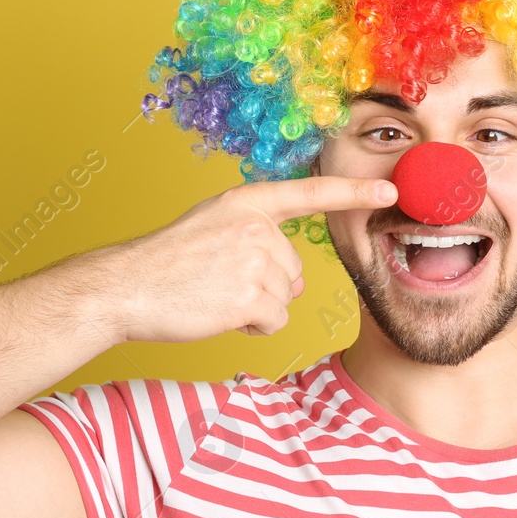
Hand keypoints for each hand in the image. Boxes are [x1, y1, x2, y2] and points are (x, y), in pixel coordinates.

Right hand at [114, 175, 396, 341]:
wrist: (125, 288)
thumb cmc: (165, 265)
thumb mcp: (212, 227)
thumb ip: (256, 235)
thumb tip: (294, 275)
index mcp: (248, 202)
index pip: (311, 193)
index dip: (354, 193)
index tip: (391, 191)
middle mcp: (256, 225)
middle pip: (294, 270)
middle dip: (264, 286)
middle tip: (217, 282)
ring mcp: (255, 260)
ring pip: (285, 298)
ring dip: (255, 307)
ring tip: (213, 295)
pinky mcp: (251, 295)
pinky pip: (274, 321)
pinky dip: (251, 326)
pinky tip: (217, 312)